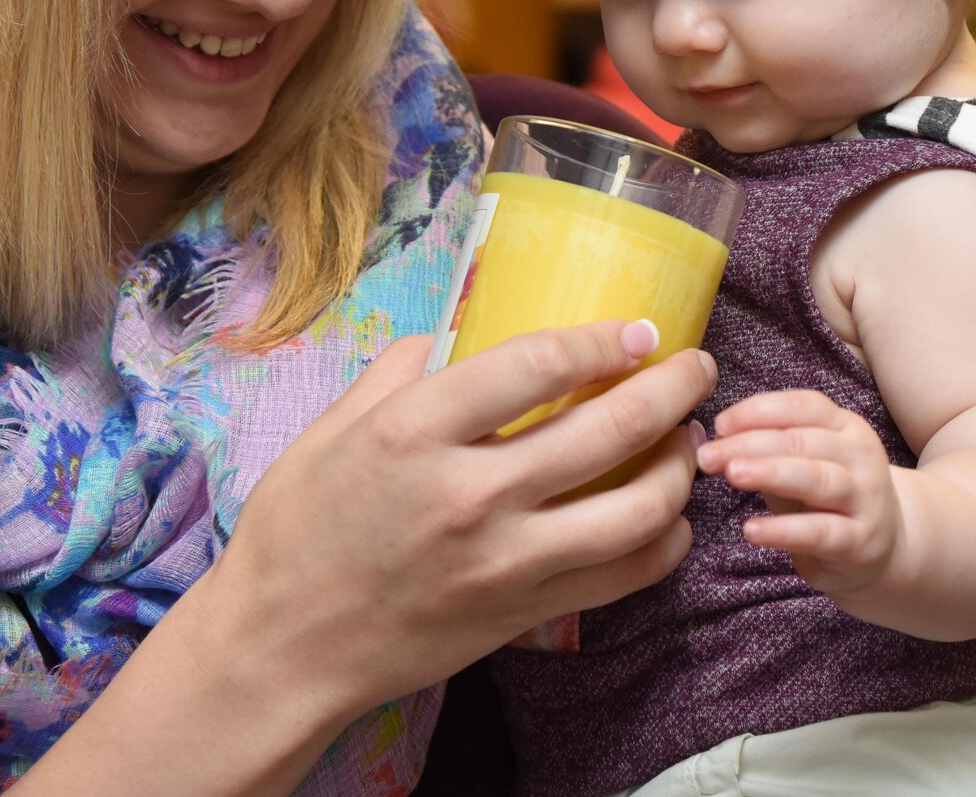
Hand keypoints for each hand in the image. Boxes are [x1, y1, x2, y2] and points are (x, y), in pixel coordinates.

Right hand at [206, 319, 714, 725]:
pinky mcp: (520, 614)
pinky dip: (662, 542)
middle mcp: (468, 493)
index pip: (537, 364)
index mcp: (414, 431)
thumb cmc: (295, 533)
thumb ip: (393, 372)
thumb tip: (448, 334)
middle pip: (608, 429)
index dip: (601, 341)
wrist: (280, 646)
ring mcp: (502, 561)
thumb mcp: (326, 431)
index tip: (638, 330)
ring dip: (679, 467)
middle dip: (671, 390)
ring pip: (634, 509)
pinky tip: (666, 516)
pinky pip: (622, 578)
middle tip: (695, 368)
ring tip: (688, 440)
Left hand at [697, 388, 901, 595]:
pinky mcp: (861, 541)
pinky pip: (819, 531)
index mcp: (844, 426)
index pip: (802, 406)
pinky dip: (783, 530)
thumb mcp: (800, 463)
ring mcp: (865, 498)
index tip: (719, 424)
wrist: (887, 547)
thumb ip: (763, 448)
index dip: (758, 411)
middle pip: (802, 440)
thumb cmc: (826, 497)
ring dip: (770, 473)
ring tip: (732, 475)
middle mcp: (860, 455)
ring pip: (816, 478)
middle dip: (750, 444)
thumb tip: (708, 439)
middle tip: (708, 455)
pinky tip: (751, 529)